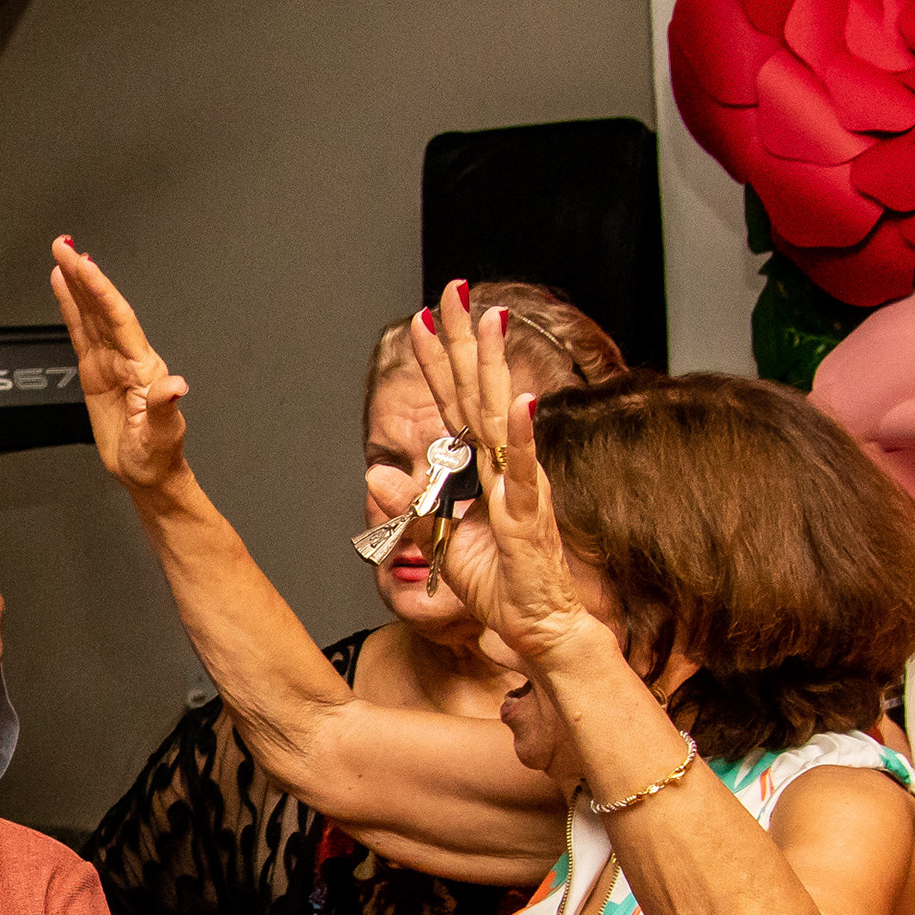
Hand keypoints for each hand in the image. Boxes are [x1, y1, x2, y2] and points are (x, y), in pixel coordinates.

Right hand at [51, 238, 191, 491]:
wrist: (148, 473)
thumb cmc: (158, 456)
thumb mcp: (162, 435)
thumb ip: (165, 408)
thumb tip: (176, 387)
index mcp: (143, 366)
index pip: (118, 318)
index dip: (100, 289)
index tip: (83, 265)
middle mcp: (127, 357)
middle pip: (101, 306)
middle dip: (82, 274)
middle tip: (64, 246)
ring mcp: (110, 362)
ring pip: (89, 314)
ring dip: (75, 284)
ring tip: (61, 255)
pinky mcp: (96, 371)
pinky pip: (80, 332)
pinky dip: (71, 307)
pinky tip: (63, 288)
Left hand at [411, 292, 605, 677]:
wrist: (539, 625)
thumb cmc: (501, 584)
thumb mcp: (439, 542)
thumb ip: (409, 507)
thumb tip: (375, 474)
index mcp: (478, 471)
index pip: (452, 404)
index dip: (436, 362)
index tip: (420, 317)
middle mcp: (500, 467)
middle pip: (476, 391)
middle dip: (464, 339)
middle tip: (456, 289)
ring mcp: (519, 485)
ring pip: (500, 415)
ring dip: (493, 366)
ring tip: (488, 320)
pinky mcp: (530, 515)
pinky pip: (524, 470)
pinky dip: (520, 436)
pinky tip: (517, 400)